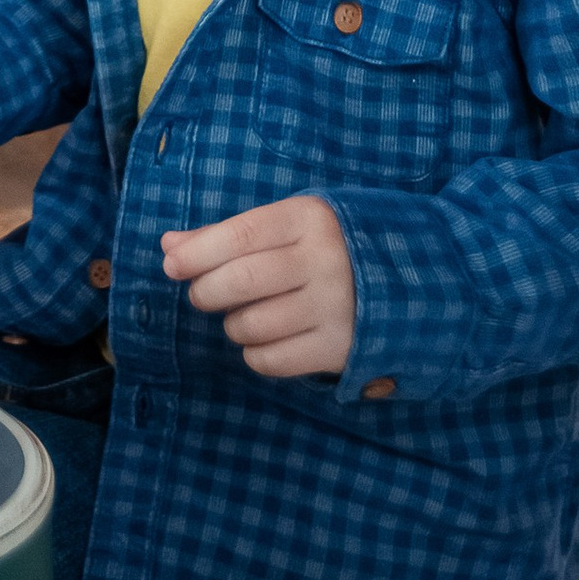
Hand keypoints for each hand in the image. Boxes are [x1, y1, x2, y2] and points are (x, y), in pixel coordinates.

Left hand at [161, 193, 355, 376]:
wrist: (409, 279)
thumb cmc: (328, 246)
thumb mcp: (288, 225)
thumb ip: (227, 234)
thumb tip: (169, 246)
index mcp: (310, 219)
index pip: (240, 235)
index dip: (197, 253)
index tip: (172, 265)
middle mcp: (326, 260)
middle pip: (241, 281)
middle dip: (206, 292)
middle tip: (204, 294)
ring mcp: (336, 306)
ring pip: (251, 325)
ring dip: (234, 325)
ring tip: (248, 314)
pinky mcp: (340, 347)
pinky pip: (271, 360)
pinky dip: (255, 353)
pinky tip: (268, 338)